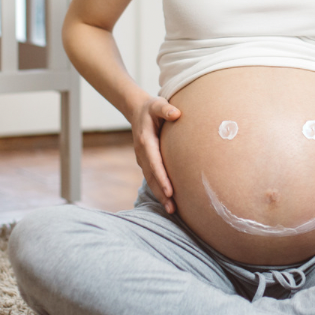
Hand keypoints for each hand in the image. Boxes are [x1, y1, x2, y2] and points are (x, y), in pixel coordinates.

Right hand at [131, 96, 180, 213]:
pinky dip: (159, 189)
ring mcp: (142, 159)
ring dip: (160, 195)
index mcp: (145, 141)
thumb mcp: (157, 104)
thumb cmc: (151, 108)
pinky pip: (152, 178)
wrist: (137, 111)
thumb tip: (177, 114)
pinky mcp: (146, 162)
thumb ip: (166, 108)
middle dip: (161, 193)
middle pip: (152, 177)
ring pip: (151, 180)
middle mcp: (142, 153)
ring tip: (172, 210)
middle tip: (172, 208)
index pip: (154, 163)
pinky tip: (168, 200)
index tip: (170, 191)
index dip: (162, 177)